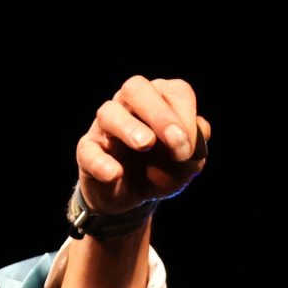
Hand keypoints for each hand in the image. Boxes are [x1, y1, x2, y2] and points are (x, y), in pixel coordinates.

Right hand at [75, 76, 211, 215]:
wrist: (132, 199)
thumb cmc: (161, 170)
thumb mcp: (185, 165)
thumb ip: (197, 148)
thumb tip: (200, 129)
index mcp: (160, 101)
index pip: (174, 90)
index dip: (185, 114)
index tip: (189, 148)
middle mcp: (130, 106)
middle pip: (136, 88)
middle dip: (158, 112)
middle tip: (174, 140)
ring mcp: (105, 127)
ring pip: (108, 112)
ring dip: (129, 127)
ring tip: (145, 144)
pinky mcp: (88, 151)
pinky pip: (88, 150)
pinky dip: (101, 161)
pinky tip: (115, 173)